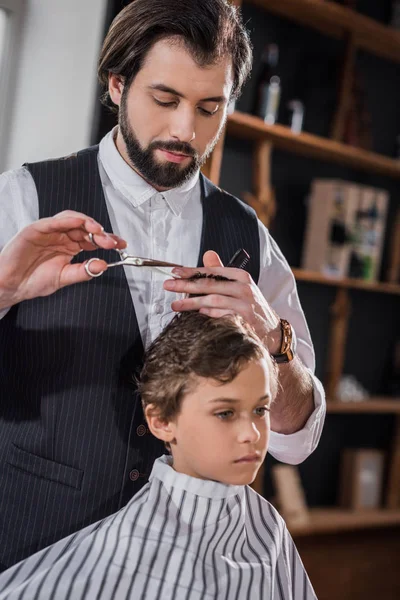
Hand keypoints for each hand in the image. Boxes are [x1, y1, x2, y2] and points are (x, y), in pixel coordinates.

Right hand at [0, 210, 126, 308]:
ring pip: (72, 219)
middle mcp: (61, 236)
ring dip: (87, 223)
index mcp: (69, 246)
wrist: (11, 286)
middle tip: (112, 241)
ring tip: (99, 231)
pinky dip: (68, 220)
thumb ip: (84, 271)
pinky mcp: (36, 229)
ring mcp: (49, 231)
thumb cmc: (34, 281)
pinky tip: (80, 223)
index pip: (92, 238)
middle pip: (85, 227)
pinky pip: (53, 221)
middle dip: (101, 233)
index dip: (107, 239)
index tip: (121, 244)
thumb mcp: (65, 278)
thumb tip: (104, 265)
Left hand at [163, 250, 281, 351]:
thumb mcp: (239, 285)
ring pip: (213, 301)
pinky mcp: (244, 320)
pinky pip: (221, 316)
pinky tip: (196, 314)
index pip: (211, 271)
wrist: (273, 330)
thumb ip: (221, 270)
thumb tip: (207, 254)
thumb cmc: (251, 306)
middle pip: (209, 284)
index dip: (191, 272)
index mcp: (240, 276)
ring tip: (175, 305)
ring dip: (191, 303)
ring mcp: (244, 305)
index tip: (174, 272)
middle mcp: (243, 288)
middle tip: (168, 285)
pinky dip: (208, 315)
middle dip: (186, 285)